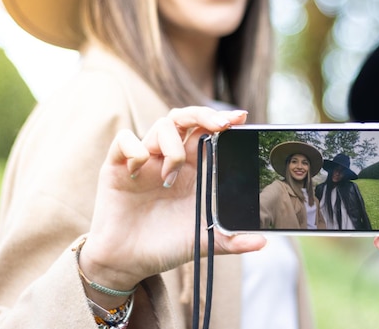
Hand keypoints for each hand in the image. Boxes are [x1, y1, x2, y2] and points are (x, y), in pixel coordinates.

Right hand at [79, 106, 265, 297]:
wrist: (129, 263)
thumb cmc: (166, 245)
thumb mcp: (204, 241)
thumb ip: (232, 240)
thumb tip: (263, 241)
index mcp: (192, 169)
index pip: (208, 132)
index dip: (223, 120)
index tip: (241, 118)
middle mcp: (168, 158)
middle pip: (185, 118)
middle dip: (203, 114)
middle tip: (219, 125)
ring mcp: (144, 161)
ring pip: (161, 126)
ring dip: (171, 148)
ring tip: (169, 179)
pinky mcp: (116, 166)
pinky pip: (124, 140)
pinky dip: (134, 149)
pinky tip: (137, 172)